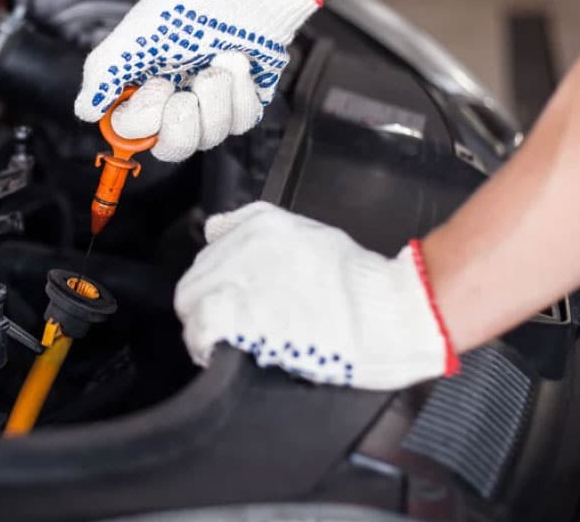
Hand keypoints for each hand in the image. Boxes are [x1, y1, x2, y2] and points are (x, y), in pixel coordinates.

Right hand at [74, 0, 320, 161]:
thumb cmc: (187, 6)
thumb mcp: (133, 37)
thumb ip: (103, 74)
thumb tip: (84, 110)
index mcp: (144, 89)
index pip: (132, 135)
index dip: (143, 120)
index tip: (156, 86)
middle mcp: (176, 102)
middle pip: (173, 148)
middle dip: (181, 121)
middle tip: (184, 88)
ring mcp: (211, 105)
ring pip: (211, 137)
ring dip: (213, 95)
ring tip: (216, 61)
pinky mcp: (244, 102)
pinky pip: (241, 121)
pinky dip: (239, 89)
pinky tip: (236, 61)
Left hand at [174, 202, 458, 390]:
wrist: (389, 310)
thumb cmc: (361, 283)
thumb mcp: (314, 235)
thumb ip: (266, 232)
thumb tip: (221, 231)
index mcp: (262, 224)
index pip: (214, 242)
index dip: (218, 274)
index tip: (227, 292)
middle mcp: (244, 246)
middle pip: (197, 274)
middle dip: (206, 301)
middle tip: (225, 326)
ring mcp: (240, 279)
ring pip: (190, 300)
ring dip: (200, 324)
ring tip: (220, 342)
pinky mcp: (242, 316)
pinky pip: (199, 327)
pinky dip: (201, 343)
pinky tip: (214, 354)